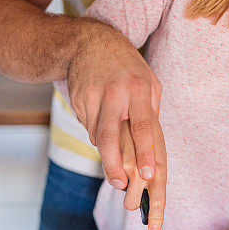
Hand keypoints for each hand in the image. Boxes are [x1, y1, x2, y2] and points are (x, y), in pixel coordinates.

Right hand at [66, 23, 165, 229]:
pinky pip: (89, 130)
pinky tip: (101, 123)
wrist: (87, 42)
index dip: (144, 153)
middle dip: (117, 167)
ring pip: (100, 139)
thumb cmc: (127, 69)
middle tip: (122, 187)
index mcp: (140, 89)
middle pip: (113, 138)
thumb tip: (150, 157)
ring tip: (117, 169)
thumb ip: (150, 117)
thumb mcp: (149, 84)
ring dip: (109, 156)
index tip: (147, 176)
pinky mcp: (78, 103)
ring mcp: (94, 99)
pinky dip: (99, 138)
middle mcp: (117, 94)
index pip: (143, 127)